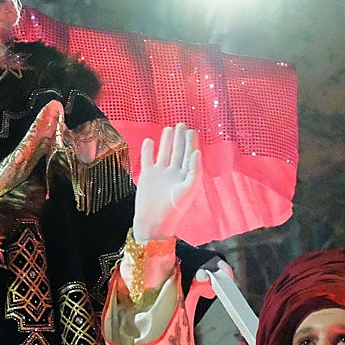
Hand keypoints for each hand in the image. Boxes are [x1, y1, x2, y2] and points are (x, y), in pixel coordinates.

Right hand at [132, 123, 200, 241]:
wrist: (154, 220)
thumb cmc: (174, 208)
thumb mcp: (188, 189)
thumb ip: (194, 170)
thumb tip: (197, 152)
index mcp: (186, 176)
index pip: (189, 155)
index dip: (191, 143)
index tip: (192, 131)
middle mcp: (174, 172)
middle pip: (178, 151)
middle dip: (180, 138)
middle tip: (181, 124)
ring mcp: (160, 173)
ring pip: (164, 152)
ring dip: (166, 141)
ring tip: (168, 129)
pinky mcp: (148, 175)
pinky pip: (148, 159)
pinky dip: (148, 150)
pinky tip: (149, 140)